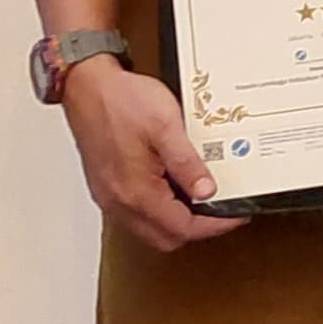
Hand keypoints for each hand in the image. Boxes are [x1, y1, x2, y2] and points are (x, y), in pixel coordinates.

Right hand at [58, 59, 247, 251]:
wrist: (87, 86)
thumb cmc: (121, 101)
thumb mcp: (166, 127)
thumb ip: (188, 164)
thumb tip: (207, 192)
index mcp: (136, 192)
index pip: (183, 228)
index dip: (215, 226)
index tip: (235, 215)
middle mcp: (119, 201)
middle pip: (165, 237)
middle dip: (197, 229)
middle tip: (222, 211)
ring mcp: (109, 196)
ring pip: (149, 229)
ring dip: (176, 221)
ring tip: (202, 200)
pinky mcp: (106, 186)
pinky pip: (136, 214)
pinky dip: (159, 210)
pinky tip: (173, 188)